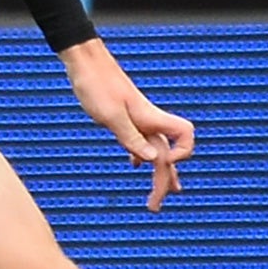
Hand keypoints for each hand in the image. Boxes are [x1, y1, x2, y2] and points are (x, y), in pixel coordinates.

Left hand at [59, 38, 194, 210]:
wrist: (83, 60)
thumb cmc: (95, 84)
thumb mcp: (110, 115)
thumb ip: (131, 138)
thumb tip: (154, 161)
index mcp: (150, 118)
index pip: (184, 136)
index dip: (181, 153)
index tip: (159, 164)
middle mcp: (148, 120)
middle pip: (167, 154)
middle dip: (164, 181)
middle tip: (153, 208)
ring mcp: (138, 119)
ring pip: (156, 150)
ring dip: (158, 172)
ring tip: (156, 196)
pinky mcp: (125, 117)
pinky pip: (142, 141)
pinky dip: (142, 156)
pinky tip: (134, 164)